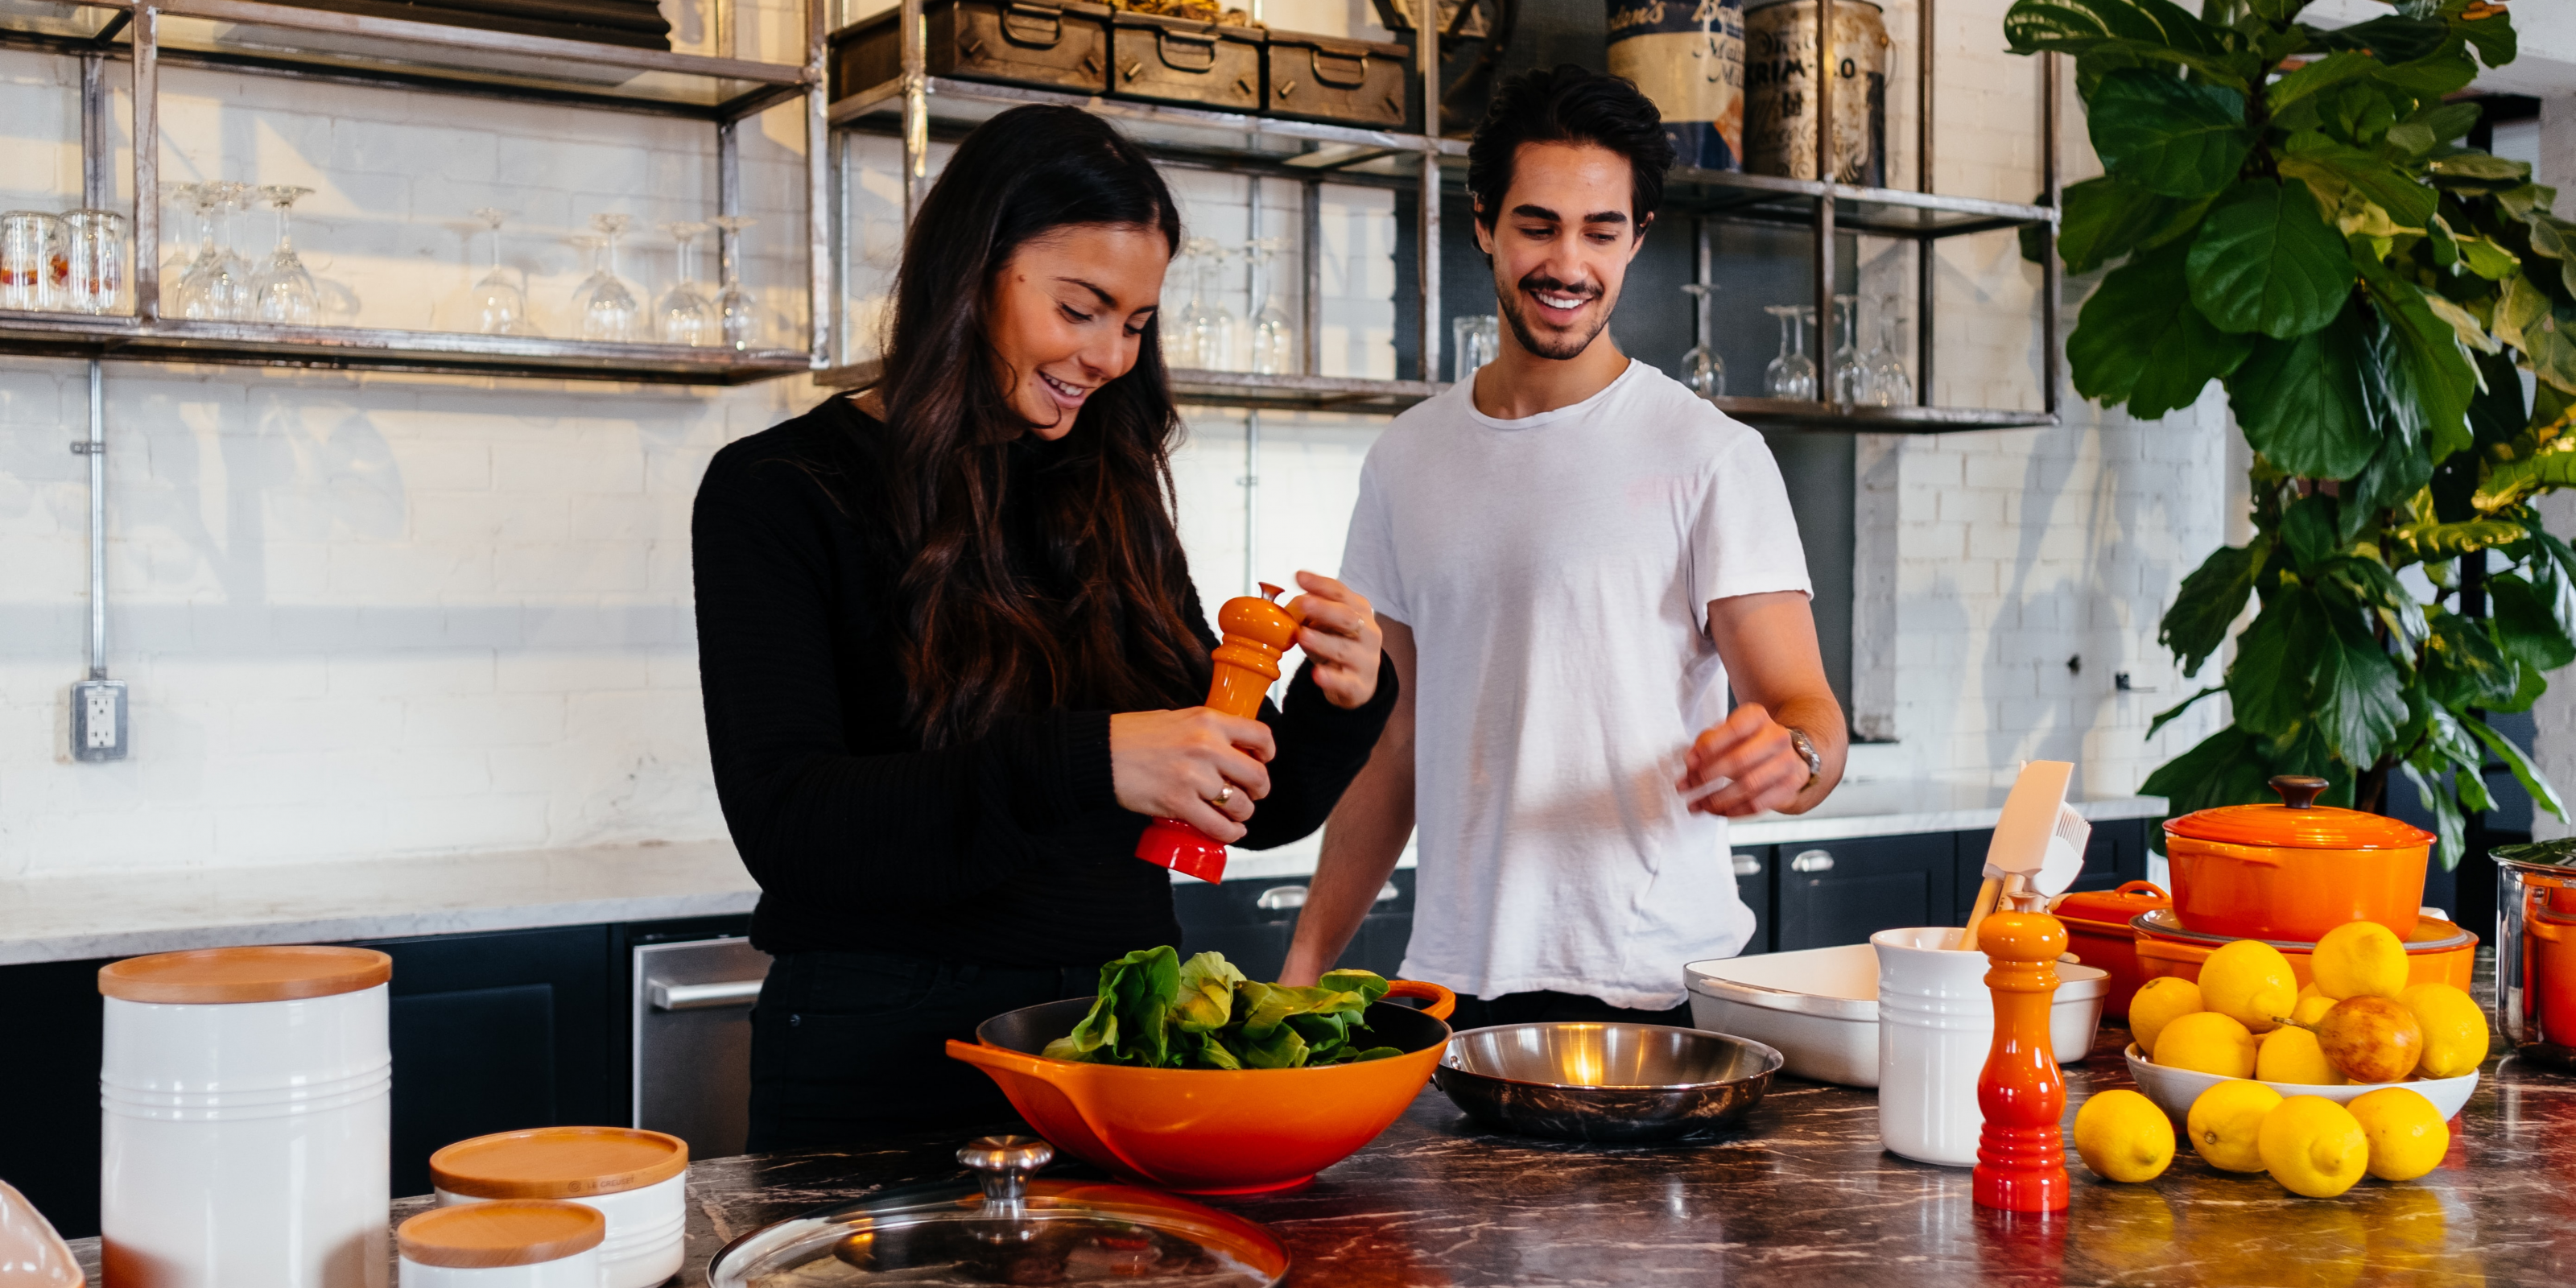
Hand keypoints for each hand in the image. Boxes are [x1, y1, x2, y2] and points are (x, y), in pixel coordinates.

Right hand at [1110, 708, 1275, 840]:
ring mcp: (1193, 776)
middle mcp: (1206, 746)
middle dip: (1259, 790)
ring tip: (1235, 814)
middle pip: (1257, 776)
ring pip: (1240, 805)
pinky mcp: (1178, 802)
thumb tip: (1232, 748)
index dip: (1267, 753)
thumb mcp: (1180, 718)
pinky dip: (1229, 833)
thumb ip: (1207, 730)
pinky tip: (1230, 831)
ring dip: (1242, 814)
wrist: (1100, 752)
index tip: (1262, 761)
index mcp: (1209, 720)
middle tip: (1251, 794)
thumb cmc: (1135, 735)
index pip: (1261, 735)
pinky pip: (1217, 826)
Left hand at [1286, 571, 1383, 709]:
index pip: (1341, 593)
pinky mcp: (1359, 685)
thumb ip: (1312, 611)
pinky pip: (1346, 681)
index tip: (1299, 576)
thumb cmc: (1339, 644)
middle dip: (1325, 609)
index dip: (1320, 584)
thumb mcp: (1328, 624)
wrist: (1360, 682)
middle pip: (1348, 618)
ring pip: (1345, 649)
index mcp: (1359, 611)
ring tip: (1303, 636)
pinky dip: (1331, 678)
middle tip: (1303, 603)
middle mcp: (1367, 633)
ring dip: (1323, 641)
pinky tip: (1317, 674)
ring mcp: (1365, 660)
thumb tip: (1293, 601)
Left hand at [1677, 703, 1808, 817]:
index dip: (1709, 747)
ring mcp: (1787, 762)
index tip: (1689, 763)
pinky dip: (1733, 811)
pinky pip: (1758, 804)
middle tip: (1687, 787)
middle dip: (1707, 777)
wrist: (1781, 753)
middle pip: (1739, 760)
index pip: (1734, 730)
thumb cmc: (1746, 742)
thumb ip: (1706, 743)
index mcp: (1757, 717)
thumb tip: (1691, 760)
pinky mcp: (1790, 786)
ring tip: (1696, 804)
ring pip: (1749, 786)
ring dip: (1717, 799)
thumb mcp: (1726, 733)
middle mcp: (1777, 737)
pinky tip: (1716, 811)